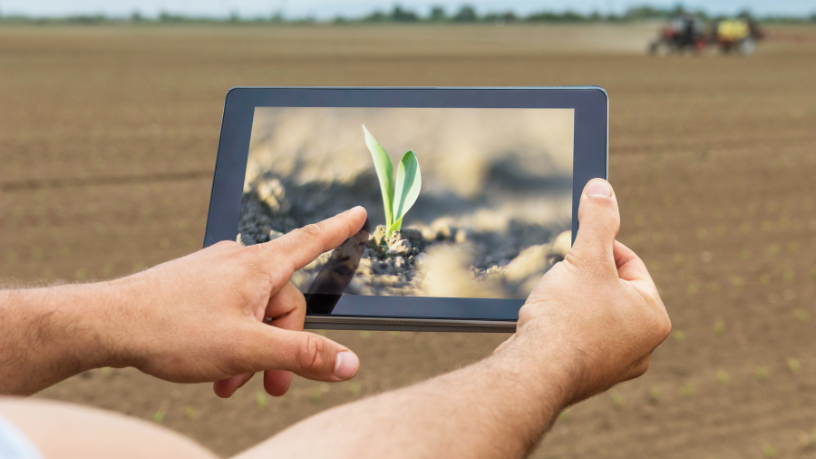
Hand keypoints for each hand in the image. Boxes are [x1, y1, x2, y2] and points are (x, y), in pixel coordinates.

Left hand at [104, 207, 367, 397]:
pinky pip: (229, 314)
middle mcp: (238, 262)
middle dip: (281, 346)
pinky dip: (231, 342)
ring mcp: (215, 274)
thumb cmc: (172, 329)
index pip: (310, 241)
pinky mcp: (195, 287)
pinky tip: (214, 369)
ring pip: (254, 313)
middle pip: (284, 302)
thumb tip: (348, 362)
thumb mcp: (247, 348)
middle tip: (271, 386)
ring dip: (252, 351)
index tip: (357, 214)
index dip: (339, 229)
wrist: (106, 325)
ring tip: (231, 384)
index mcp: (258, 266)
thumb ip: (302, 355)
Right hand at [496, 179, 670, 403]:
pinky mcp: (586, 377)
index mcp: (653, 318)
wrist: (535, 372)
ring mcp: (613, 366)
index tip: (576, 248)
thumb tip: (602, 188)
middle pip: (611, 291)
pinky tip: (545, 325)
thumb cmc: (566, 318)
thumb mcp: (585, 258)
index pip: (630, 265)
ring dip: (571, 303)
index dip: (600, 248)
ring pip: (592, 316)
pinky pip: (576, 340)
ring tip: (551, 300)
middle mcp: (641, 347)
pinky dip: (561, 328)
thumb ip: (598, 221)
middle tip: (562, 275)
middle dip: (584, 278)